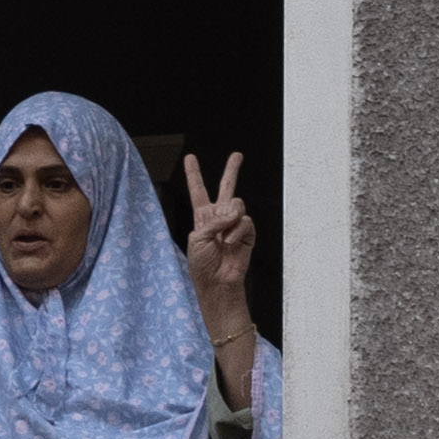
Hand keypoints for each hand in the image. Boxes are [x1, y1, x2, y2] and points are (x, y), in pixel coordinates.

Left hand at [181, 153, 258, 381]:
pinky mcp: (248, 233)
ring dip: (230, 217)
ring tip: (224, 236)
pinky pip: (245, 221)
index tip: (190, 157)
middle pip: (226, 187)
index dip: (194, 174)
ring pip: (238, 204)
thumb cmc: (202, 264)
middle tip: (238, 155)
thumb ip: (213, 220)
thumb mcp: (197, 238)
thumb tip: (235, 211)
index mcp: (202, 217)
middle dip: (232, 170)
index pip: (198, 191)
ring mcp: (235, 224)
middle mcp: (219, 216)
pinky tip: (232, 243)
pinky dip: (238, 231)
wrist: (217, 283)